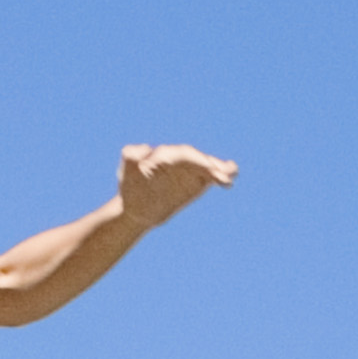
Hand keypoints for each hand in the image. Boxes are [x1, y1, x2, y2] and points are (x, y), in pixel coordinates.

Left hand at [119, 143, 236, 222]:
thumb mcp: (126, 172)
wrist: (136, 208)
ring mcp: (189, 170)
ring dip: (220, 170)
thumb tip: (146, 149)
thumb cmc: (130, 187)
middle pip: (198, 159)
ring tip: (231, 175)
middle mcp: (179, 160)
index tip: (208, 167)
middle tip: (226, 172)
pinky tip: (228, 182)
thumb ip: (132, 156)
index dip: (197, 159)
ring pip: (207, 167)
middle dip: (211, 165)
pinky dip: (219, 178)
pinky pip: (209, 178)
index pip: (184, 154)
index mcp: (165, 154)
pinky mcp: (195, 182)